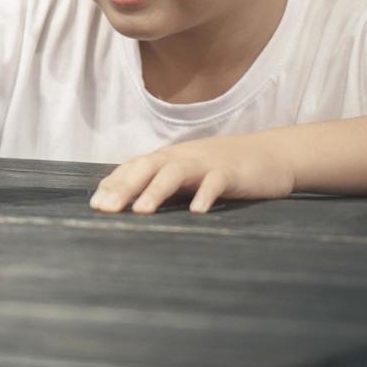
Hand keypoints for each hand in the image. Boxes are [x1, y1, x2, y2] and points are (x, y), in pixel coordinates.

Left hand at [89, 133, 295, 214]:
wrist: (271, 154)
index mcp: (170, 159)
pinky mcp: (232, 172)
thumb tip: (132, 208)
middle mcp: (183, 157)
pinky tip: (196, 212)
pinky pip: (216, 182)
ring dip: (156, 191)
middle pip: (147, 167)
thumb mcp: (190, 176)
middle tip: (105, 209)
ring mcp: (207, 163)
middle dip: (124, 188)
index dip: (114, 185)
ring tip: (140, 211)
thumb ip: (165, 187)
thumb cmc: (224, 170)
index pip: (135, 168)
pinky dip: (205, 195)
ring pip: (175, 172)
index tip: (95, 205)